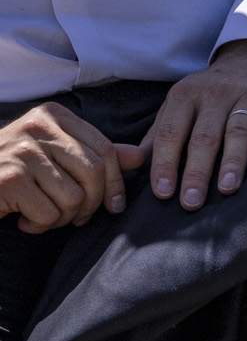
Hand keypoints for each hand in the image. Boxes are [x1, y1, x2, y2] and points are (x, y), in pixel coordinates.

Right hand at [0, 103, 140, 231]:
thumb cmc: (11, 170)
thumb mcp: (53, 155)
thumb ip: (95, 154)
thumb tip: (140, 158)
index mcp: (54, 116)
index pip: (105, 150)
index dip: (116, 184)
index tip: (114, 206)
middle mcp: (38, 127)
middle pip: (94, 173)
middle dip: (92, 204)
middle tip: (76, 218)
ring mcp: (21, 151)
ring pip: (74, 196)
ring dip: (62, 218)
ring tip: (43, 216)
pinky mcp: (9, 178)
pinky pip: (48, 212)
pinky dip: (40, 225)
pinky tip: (23, 220)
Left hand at [143, 39, 246, 210]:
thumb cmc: (212, 92)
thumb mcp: (180, 105)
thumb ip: (160, 134)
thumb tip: (132, 164)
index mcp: (185, 96)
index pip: (171, 133)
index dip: (166, 163)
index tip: (163, 192)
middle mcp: (215, 94)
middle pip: (204, 136)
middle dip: (196, 170)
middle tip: (191, 201)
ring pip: (238, 130)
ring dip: (232, 160)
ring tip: (227, 188)